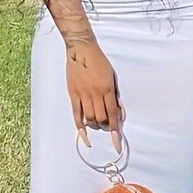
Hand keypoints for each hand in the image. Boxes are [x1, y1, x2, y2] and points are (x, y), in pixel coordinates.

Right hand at [64, 32, 122, 153]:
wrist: (82, 51)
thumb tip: (119, 112)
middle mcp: (95, 94)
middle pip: (101, 119)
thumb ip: (116, 95)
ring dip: (95, 126)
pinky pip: (77, 115)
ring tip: (99, 125)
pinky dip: (80, 128)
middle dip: (106, 127)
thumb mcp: (113, 76)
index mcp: (107, 89)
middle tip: (109, 128)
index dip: (115, 130)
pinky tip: (85, 135)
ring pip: (89, 119)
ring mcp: (83, 95)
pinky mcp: (73, 95)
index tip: (117, 142)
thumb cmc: (100, 62)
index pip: (112, 114)